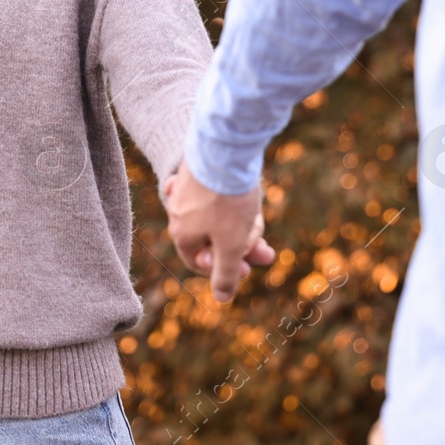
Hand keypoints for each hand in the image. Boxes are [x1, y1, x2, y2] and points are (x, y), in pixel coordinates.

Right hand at [164, 163, 275, 302]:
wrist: (226, 146)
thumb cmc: (227, 200)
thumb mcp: (231, 245)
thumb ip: (226, 273)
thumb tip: (222, 298)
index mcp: (182, 233)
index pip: (198, 262)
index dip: (223, 270)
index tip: (246, 268)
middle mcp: (178, 211)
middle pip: (210, 238)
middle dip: (240, 245)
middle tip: (266, 249)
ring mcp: (187, 188)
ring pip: (214, 214)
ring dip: (239, 221)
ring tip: (258, 214)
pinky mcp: (198, 168)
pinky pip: (215, 191)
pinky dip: (230, 196)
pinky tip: (239, 191)